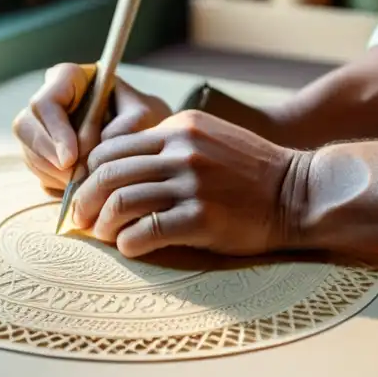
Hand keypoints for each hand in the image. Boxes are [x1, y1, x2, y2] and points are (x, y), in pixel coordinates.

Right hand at [12, 63, 171, 193]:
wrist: (149, 140)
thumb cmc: (147, 119)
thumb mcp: (144, 116)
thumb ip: (124, 126)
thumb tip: (94, 146)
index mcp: (68, 78)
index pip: (46, 101)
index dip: (55, 131)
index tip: (73, 158)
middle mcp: (49, 99)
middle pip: (25, 126)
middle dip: (48, 156)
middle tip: (75, 178)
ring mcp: (42, 126)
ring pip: (29, 150)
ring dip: (53, 173)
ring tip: (85, 183)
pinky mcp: (43, 151)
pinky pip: (37, 169)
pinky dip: (55, 182)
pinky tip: (81, 186)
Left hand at [71, 110, 311, 257]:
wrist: (299, 193)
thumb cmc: (251, 172)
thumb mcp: (208, 138)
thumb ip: (168, 145)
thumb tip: (119, 168)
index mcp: (179, 127)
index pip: (111, 147)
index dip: (88, 173)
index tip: (85, 193)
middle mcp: (181, 150)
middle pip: (107, 173)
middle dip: (84, 200)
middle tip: (78, 220)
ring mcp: (191, 184)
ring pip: (120, 201)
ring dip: (101, 225)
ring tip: (101, 236)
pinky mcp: (201, 218)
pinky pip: (146, 231)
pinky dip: (128, 243)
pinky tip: (129, 248)